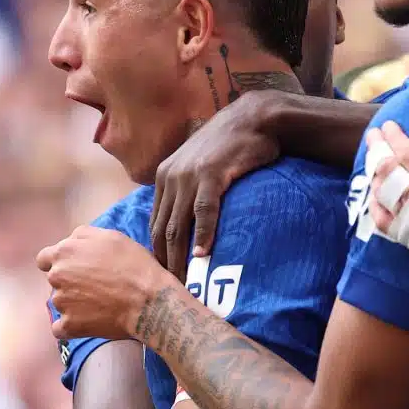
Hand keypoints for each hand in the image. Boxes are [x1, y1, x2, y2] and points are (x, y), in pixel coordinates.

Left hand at [38, 227, 172, 340]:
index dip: (60, 263)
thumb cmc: (134, 265)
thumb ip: (82, 236)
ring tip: (101, 304)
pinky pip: (61, 328)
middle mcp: (57, 276)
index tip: (76, 268)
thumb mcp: (111, 236)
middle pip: (55, 280)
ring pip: (61, 303)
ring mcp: (61, 302)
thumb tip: (70, 242)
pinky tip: (89, 323)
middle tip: (97, 286)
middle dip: (70, 282)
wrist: (149, 300)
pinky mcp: (69, 325)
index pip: (44, 259)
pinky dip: (71, 327)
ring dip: (74, 304)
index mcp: (64, 252)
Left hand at [152, 94, 281, 275]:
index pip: (154, 223)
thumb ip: (191, 189)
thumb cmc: (232, 144)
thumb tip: (192, 221)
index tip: (162, 277)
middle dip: (163, 263)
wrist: (255, 118)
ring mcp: (189, 176)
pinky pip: (204, 211)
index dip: (156, 252)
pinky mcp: (211, 174)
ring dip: (178, 257)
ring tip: (183, 283)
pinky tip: (203, 255)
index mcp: (164, 177)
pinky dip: (203, 234)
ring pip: (177, 225)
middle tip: (169, 291)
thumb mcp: (201, 166)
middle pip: (161, 229)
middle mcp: (170, 177)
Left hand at [366, 122, 408, 332]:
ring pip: (381, 191)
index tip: (388, 126)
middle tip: (374, 134)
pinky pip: (381, 219)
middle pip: (387, 168)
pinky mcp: (408, 239)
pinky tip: (375, 194)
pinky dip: (374, 204)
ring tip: (373, 158)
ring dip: (374, 171)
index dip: (394, 137)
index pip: (406, 153)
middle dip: (378, 147)